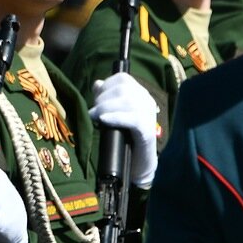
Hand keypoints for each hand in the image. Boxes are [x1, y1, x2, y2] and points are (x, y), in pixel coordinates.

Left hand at [89, 73, 158, 187]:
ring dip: (105, 108)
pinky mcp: (147, 131)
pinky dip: (116, 118)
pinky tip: (103, 120)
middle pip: (122, 88)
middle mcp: (147, 101)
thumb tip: (98, 83)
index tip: (96, 100)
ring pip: (127, 101)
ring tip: (95, 117)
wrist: (137, 163)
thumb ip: (106, 98)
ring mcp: (149, 115)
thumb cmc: (124, 137)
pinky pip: (133, 118)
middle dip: (102, 99)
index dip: (105, 86)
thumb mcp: (113, 114)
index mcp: (140, 94)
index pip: (122, 79)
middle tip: (93, 112)